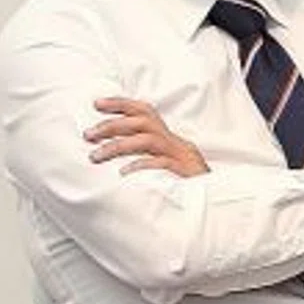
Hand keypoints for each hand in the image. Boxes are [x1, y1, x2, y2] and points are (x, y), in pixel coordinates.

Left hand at [86, 98, 209, 176]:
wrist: (216, 199)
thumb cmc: (183, 182)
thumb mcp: (163, 162)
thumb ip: (142, 153)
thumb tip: (106, 148)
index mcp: (167, 137)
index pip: (144, 111)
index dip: (121, 104)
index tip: (96, 104)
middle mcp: (174, 142)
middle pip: (143, 122)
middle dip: (112, 125)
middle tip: (87, 135)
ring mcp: (180, 156)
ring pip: (148, 140)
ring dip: (118, 146)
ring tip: (95, 156)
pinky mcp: (185, 173)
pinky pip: (162, 164)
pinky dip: (141, 165)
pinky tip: (123, 173)